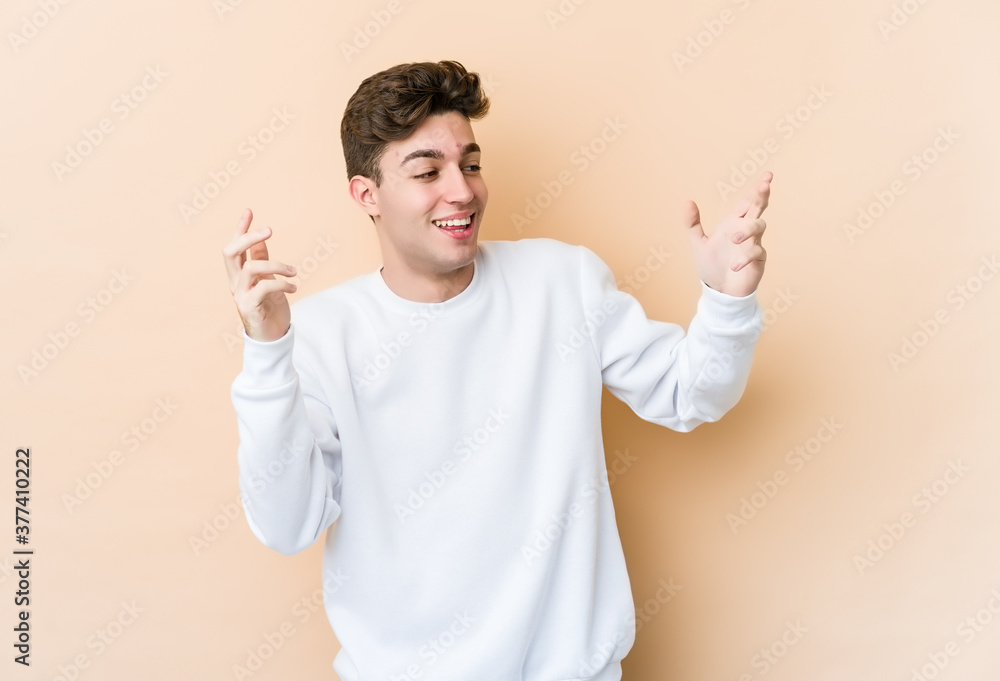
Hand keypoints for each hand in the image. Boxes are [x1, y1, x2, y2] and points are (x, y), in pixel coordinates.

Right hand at [222, 208, 296, 341]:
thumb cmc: (271, 309)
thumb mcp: (269, 280)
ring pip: (251, 268)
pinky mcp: (249, 308)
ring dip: (276, 265)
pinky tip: (293, 287)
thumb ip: (261, 260)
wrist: (273, 338)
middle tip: (269, 230)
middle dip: (248, 237)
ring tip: (294, 271)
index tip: (249, 210)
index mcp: (239, 275)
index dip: (240, 228)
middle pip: (230, 252)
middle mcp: (235, 284)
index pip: (234, 247)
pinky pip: (264, 287)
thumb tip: (260, 238)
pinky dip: (281, 283)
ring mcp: (240, 296)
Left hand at [683, 171, 770, 296]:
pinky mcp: (758, 260)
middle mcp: (745, 230)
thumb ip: (692, 224)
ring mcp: (753, 244)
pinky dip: (744, 257)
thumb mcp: (698, 244)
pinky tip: (734, 266)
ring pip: (759, 227)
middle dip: (761, 196)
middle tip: (764, 185)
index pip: (747, 202)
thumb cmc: (712, 266)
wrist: (718, 291)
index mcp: (733, 223)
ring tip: (734, 239)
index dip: (757, 189)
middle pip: (758, 208)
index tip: (767, 176)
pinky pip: (756, 251)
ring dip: (748, 229)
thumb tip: (687, 201)